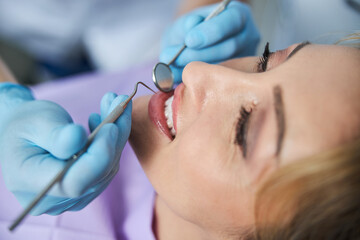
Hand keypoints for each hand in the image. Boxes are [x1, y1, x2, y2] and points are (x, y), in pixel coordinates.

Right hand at [0, 83, 131, 214]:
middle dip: (114, 137)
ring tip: (114, 104)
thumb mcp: (36, 122)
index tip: (111, 126)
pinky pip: (106, 167)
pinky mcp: (84, 190)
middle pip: (96, 174)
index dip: (98, 156)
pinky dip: (112, 142)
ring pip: (107, 169)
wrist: (21, 134)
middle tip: (120, 103)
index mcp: (30, 182)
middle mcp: (52, 199)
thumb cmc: (25, 125)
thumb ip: (56, 135)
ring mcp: (70, 199)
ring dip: (117, 135)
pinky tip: (105, 122)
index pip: (75, 182)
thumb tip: (78, 138)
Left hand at [160, 1, 259, 82]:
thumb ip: (185, 25)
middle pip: (230, 47)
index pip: (232, 20)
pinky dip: (201, 83)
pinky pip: (223, 83)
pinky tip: (185, 81)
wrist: (189, 49)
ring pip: (226, 68)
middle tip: (176, 59)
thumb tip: (191, 25)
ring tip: (175, 71)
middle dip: (200, 54)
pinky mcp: (239, 79)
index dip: (211, 31)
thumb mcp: (183, 25)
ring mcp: (246, 60)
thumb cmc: (189, 32)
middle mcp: (247, 37)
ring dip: (198, 71)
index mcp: (238, 16)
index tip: (189, 41)